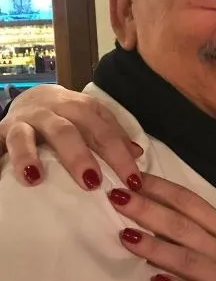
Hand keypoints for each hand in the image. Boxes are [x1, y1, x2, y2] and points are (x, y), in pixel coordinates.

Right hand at [0, 84, 141, 189]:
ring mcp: (23, 121)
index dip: (120, 156)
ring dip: (29, 156)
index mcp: (81, 108)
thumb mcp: (93, 121)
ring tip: (35, 178)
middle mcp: (52, 111)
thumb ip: (113, 136)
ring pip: (24, 135)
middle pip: (66, 131)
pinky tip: (0, 176)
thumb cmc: (70, 117)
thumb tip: (137, 153)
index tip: (133, 181)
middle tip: (92, 183)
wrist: (31, 97)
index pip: (104, 132)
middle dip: (80, 157)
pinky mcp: (0, 131)